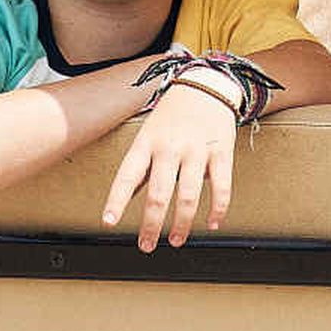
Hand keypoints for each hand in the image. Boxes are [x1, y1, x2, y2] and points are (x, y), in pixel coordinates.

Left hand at [104, 81, 238, 251]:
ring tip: (176, 240)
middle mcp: (170, 147)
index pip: (128, 176)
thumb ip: (142, 166)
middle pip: (159, 194)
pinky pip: (221, 187)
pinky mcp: (221, 153)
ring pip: (189, 196)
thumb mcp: (148, 134)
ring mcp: (197, 151)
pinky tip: (213, 224)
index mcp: (147, 143)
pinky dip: (218, 210)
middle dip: (151, 225)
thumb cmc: (172, 114)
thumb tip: (127, 200)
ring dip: (182, 224)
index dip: (116, 200)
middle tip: (146, 245)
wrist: (206, 85)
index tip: (108, 222)